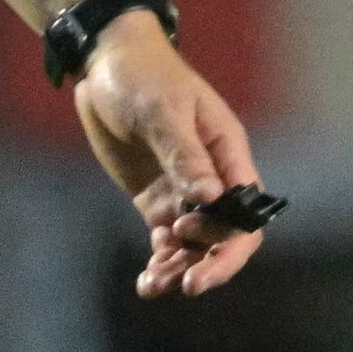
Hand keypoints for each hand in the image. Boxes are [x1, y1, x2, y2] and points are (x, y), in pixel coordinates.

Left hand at [70, 18, 272, 297]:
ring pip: (196, 244)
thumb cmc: (142, 76)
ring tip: (153, 286)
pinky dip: (161, 263)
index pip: (246, 207)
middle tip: (185, 285)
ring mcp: (185, 192)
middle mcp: (214, 177)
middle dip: (211, 262)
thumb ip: (185, 154)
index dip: (229, 235)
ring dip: (180, 267)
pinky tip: (147, 281)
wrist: (106, 64)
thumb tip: (210, 196)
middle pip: (228, 234)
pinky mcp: (157, 200)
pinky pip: (168, 242)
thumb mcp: (161, 110)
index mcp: (227, 152)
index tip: (192, 242)